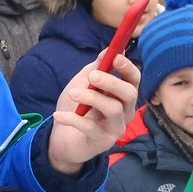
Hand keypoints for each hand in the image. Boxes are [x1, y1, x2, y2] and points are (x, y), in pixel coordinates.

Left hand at [47, 52, 139, 174]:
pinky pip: (90, 127)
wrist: (62, 138)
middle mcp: (125, 111)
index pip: (134, 79)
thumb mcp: (84, 82)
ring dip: (91, 98)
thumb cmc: (77, 108)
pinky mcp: (103, 142)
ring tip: (72, 93)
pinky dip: (72, 118)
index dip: (127, 67)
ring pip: (113, 109)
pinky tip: (59, 115)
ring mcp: (116, 128)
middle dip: (112, 82)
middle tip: (93, 76)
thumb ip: (96, 68)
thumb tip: (109, 50)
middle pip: (129, 94)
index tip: (115, 57)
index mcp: (122, 95)